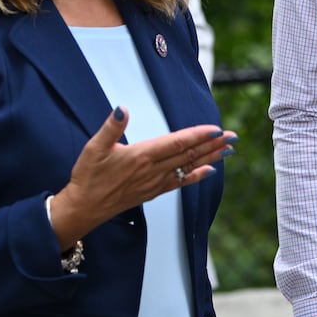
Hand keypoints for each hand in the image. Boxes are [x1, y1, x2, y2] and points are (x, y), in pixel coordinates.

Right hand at [48, 107, 235, 245]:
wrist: (83, 208)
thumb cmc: (87, 177)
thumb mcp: (94, 148)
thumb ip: (111, 127)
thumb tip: (121, 108)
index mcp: (141, 156)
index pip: (176, 143)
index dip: (198, 135)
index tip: (216, 129)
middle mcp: (153, 170)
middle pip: (189, 155)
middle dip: (212, 145)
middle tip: (233, 136)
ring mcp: (155, 182)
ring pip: (188, 167)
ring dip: (210, 158)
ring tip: (228, 150)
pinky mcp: (153, 192)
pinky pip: (180, 182)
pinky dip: (196, 176)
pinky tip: (209, 171)